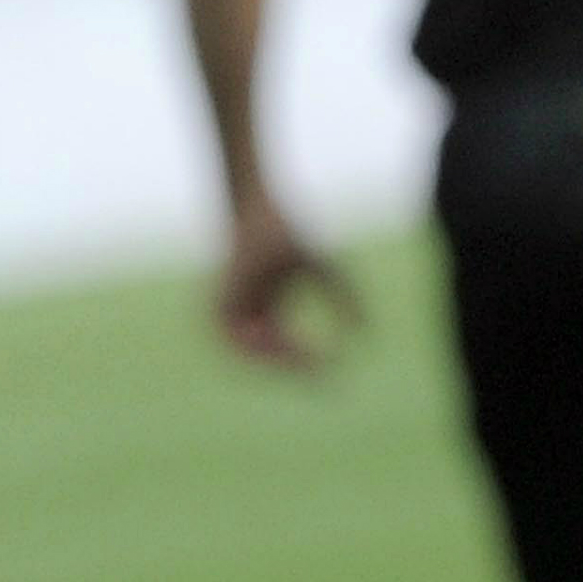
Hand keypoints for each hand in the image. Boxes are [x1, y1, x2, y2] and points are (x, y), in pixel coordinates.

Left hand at [214, 198, 357, 372]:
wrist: (255, 209)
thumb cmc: (289, 234)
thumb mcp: (322, 271)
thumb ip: (342, 299)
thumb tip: (363, 331)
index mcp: (270, 313)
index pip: (290, 350)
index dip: (310, 362)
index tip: (332, 368)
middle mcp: (249, 315)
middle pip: (272, 355)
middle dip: (296, 367)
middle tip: (321, 373)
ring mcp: (232, 311)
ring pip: (252, 352)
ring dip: (278, 358)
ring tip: (303, 355)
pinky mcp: (219, 304)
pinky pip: (234, 339)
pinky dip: (255, 344)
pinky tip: (279, 338)